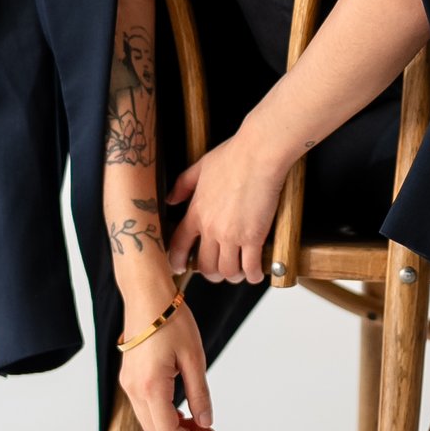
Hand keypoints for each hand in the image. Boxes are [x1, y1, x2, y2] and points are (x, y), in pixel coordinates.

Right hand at [118, 302, 215, 430]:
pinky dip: (163, 413)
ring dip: (173, 426)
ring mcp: (128, 383)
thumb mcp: (194, 358)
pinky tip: (182, 406)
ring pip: (149, 420)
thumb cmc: (172, 321)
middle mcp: (134, 389)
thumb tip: (205, 422)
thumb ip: (199, 394)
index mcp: (151, 386)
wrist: (147, 295)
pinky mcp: (129, 376)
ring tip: (199, 420)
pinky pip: (145, 406)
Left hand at [164, 127, 292, 285]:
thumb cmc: (233, 156)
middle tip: (218, 271)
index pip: (179, 245)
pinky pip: (251, 266)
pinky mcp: (254, 236)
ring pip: (227, 270)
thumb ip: (183, 185)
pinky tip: (256, 274)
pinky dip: (253, 274)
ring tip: (239, 272)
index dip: (177, 261)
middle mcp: (211, 228)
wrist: (259, 154)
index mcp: (196, 212)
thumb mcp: (200, 167)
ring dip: (233, 275)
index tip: (179, 268)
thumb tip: (171, 199)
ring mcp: (232, 234)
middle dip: (211, 273)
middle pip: (206, 265)